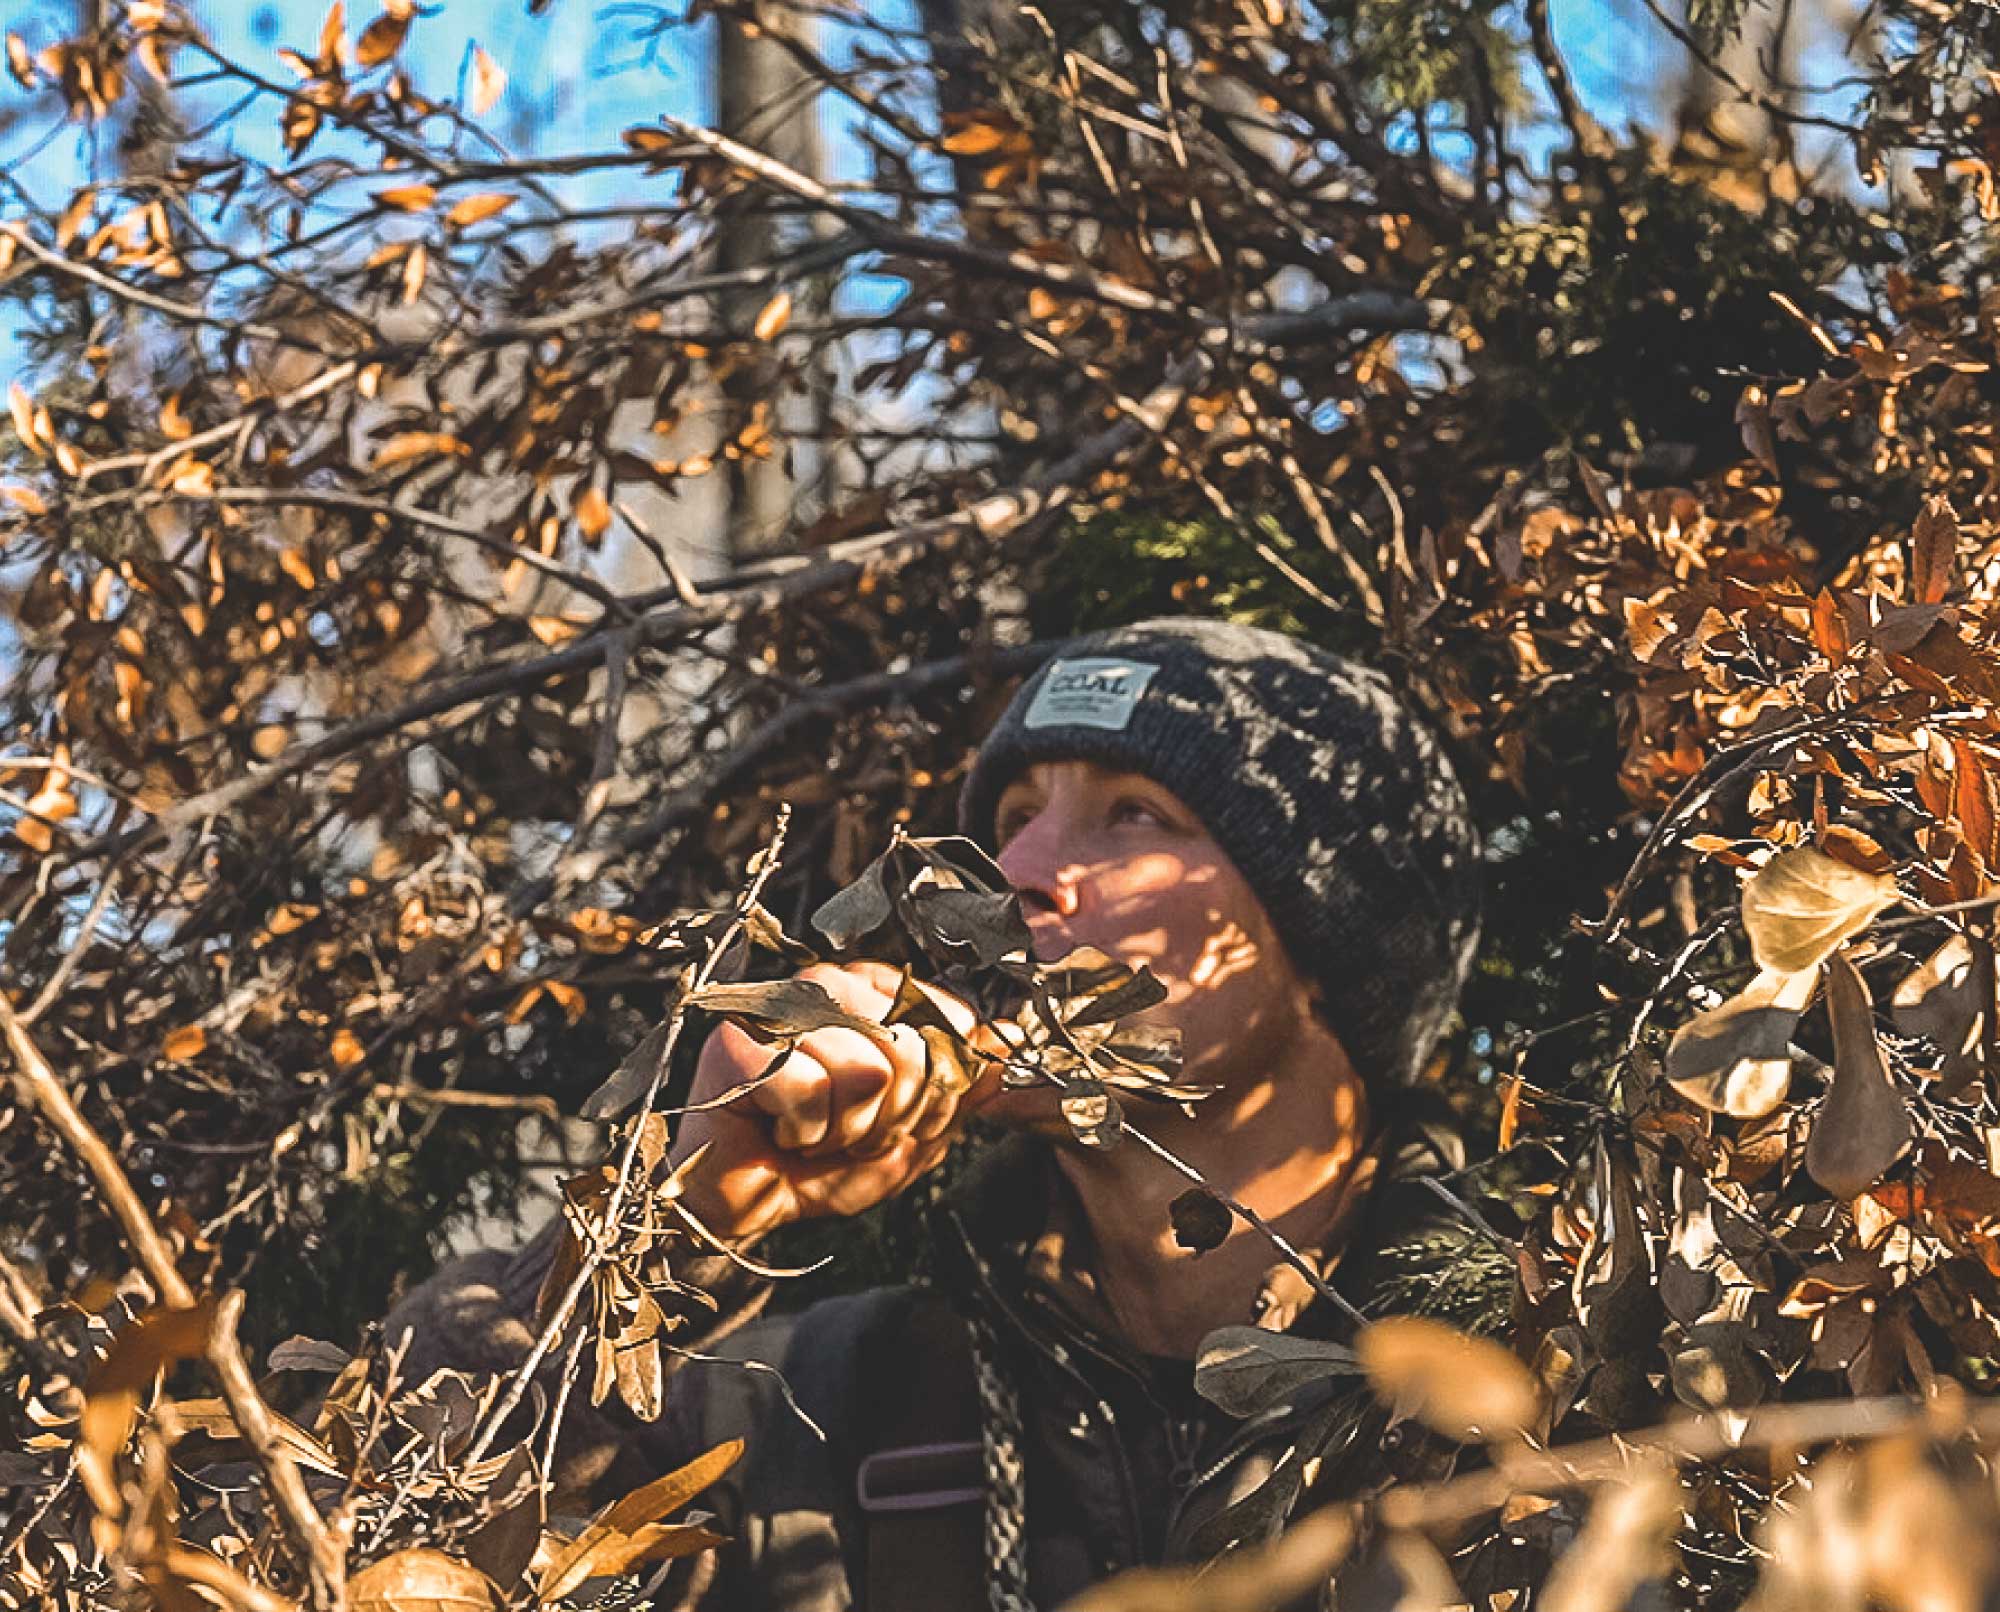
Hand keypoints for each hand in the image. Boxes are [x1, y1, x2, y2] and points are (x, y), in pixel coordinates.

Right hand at [667, 962, 1002, 1243]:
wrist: (744, 1207)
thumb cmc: (820, 1162)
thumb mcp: (910, 1130)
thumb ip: (959, 1087)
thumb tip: (1008, 1042)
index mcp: (874, 992)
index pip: (949, 1021)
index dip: (936, 1087)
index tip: (900, 1115)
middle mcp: (829, 985)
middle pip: (914, 1045)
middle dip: (893, 1114)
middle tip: (852, 1131)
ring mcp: (780, 1007)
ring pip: (866, 1068)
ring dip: (846, 1128)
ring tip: (815, 1133)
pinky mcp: (737, 1042)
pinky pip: (810, 1087)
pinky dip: (804, 1130)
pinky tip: (782, 1132)